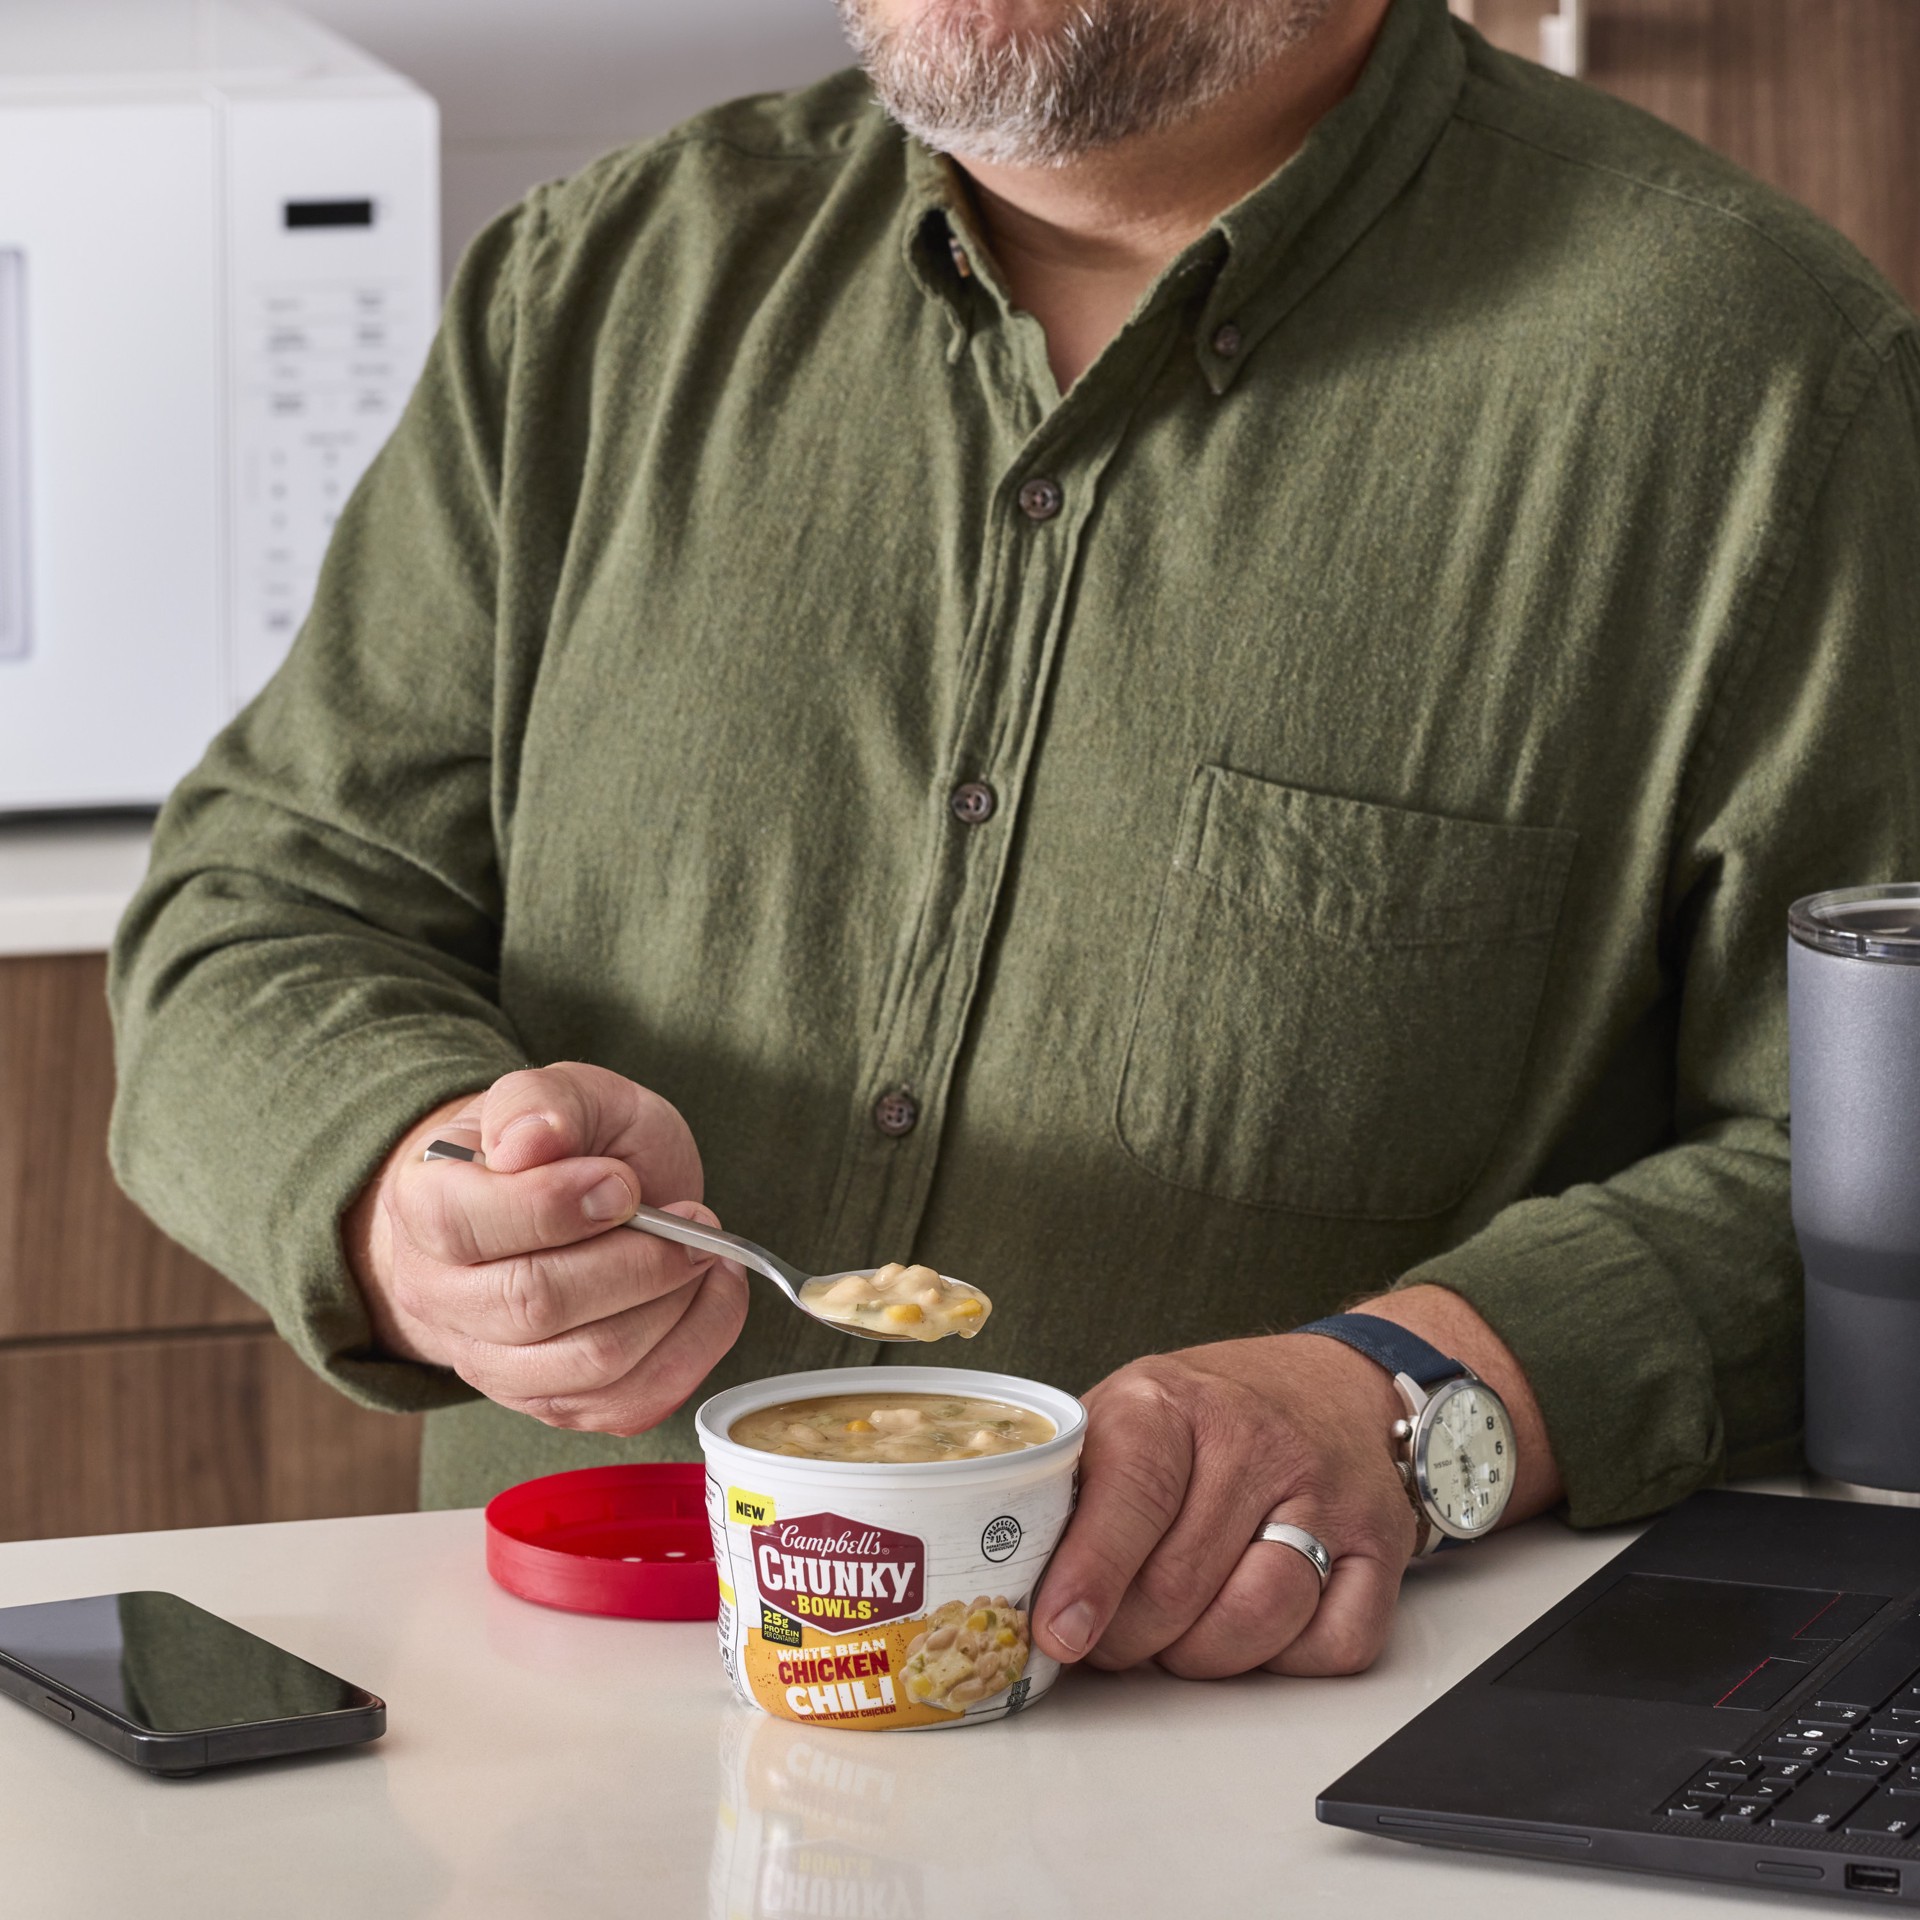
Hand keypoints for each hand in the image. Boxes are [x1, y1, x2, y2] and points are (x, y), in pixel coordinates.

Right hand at [343, 1062, 747, 1434]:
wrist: (565, 1202)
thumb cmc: (564, 1144)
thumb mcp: (561, 1092)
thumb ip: (543, 1102)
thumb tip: (530, 1142)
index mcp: (423, 1206)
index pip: (464, 1225)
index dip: (554, 1205)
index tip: (623, 1182)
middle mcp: (442, 1297)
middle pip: (534, 1304)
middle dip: (637, 1260)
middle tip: (692, 1221)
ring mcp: (493, 1363)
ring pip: (590, 1363)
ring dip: (672, 1304)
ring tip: (704, 1253)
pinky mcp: (554, 1403)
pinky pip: (628, 1405)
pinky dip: (693, 1348)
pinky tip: (707, 1295)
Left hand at [1030, 1290, 1559, 1679]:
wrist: (1335, 1385)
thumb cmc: (1211, 1414)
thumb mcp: (1126, 1414)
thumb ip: (1073, 1487)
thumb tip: (1007, 1575)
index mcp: (1171, 1402)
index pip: (1132, 1494)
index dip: (1090, 1574)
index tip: (1060, 1630)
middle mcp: (1256, 1441)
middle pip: (1181, 1584)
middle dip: (1128, 1637)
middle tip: (1107, 1636)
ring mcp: (1326, 1493)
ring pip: (1257, 1620)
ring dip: (1202, 1656)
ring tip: (1175, 1634)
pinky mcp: (1381, 1545)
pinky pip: (1332, 1645)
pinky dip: (1286, 1661)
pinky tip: (1257, 1627)